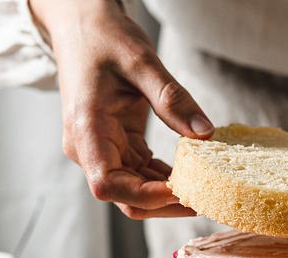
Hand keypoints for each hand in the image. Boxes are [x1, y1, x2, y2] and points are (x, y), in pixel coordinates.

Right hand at [30, 0, 212, 218]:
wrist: (81, 24)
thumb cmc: (102, 37)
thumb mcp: (140, 62)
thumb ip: (172, 99)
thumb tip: (206, 133)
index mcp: (86, 130)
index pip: (108, 185)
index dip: (145, 195)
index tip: (181, 190)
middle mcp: (89, 149)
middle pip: (125, 198)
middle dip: (165, 204)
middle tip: (206, 198)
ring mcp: (102, 150)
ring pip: (135, 192)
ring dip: (169, 195)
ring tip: (206, 190)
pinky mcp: (117, 146)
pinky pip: (142, 174)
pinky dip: (166, 178)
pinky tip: (193, 175)